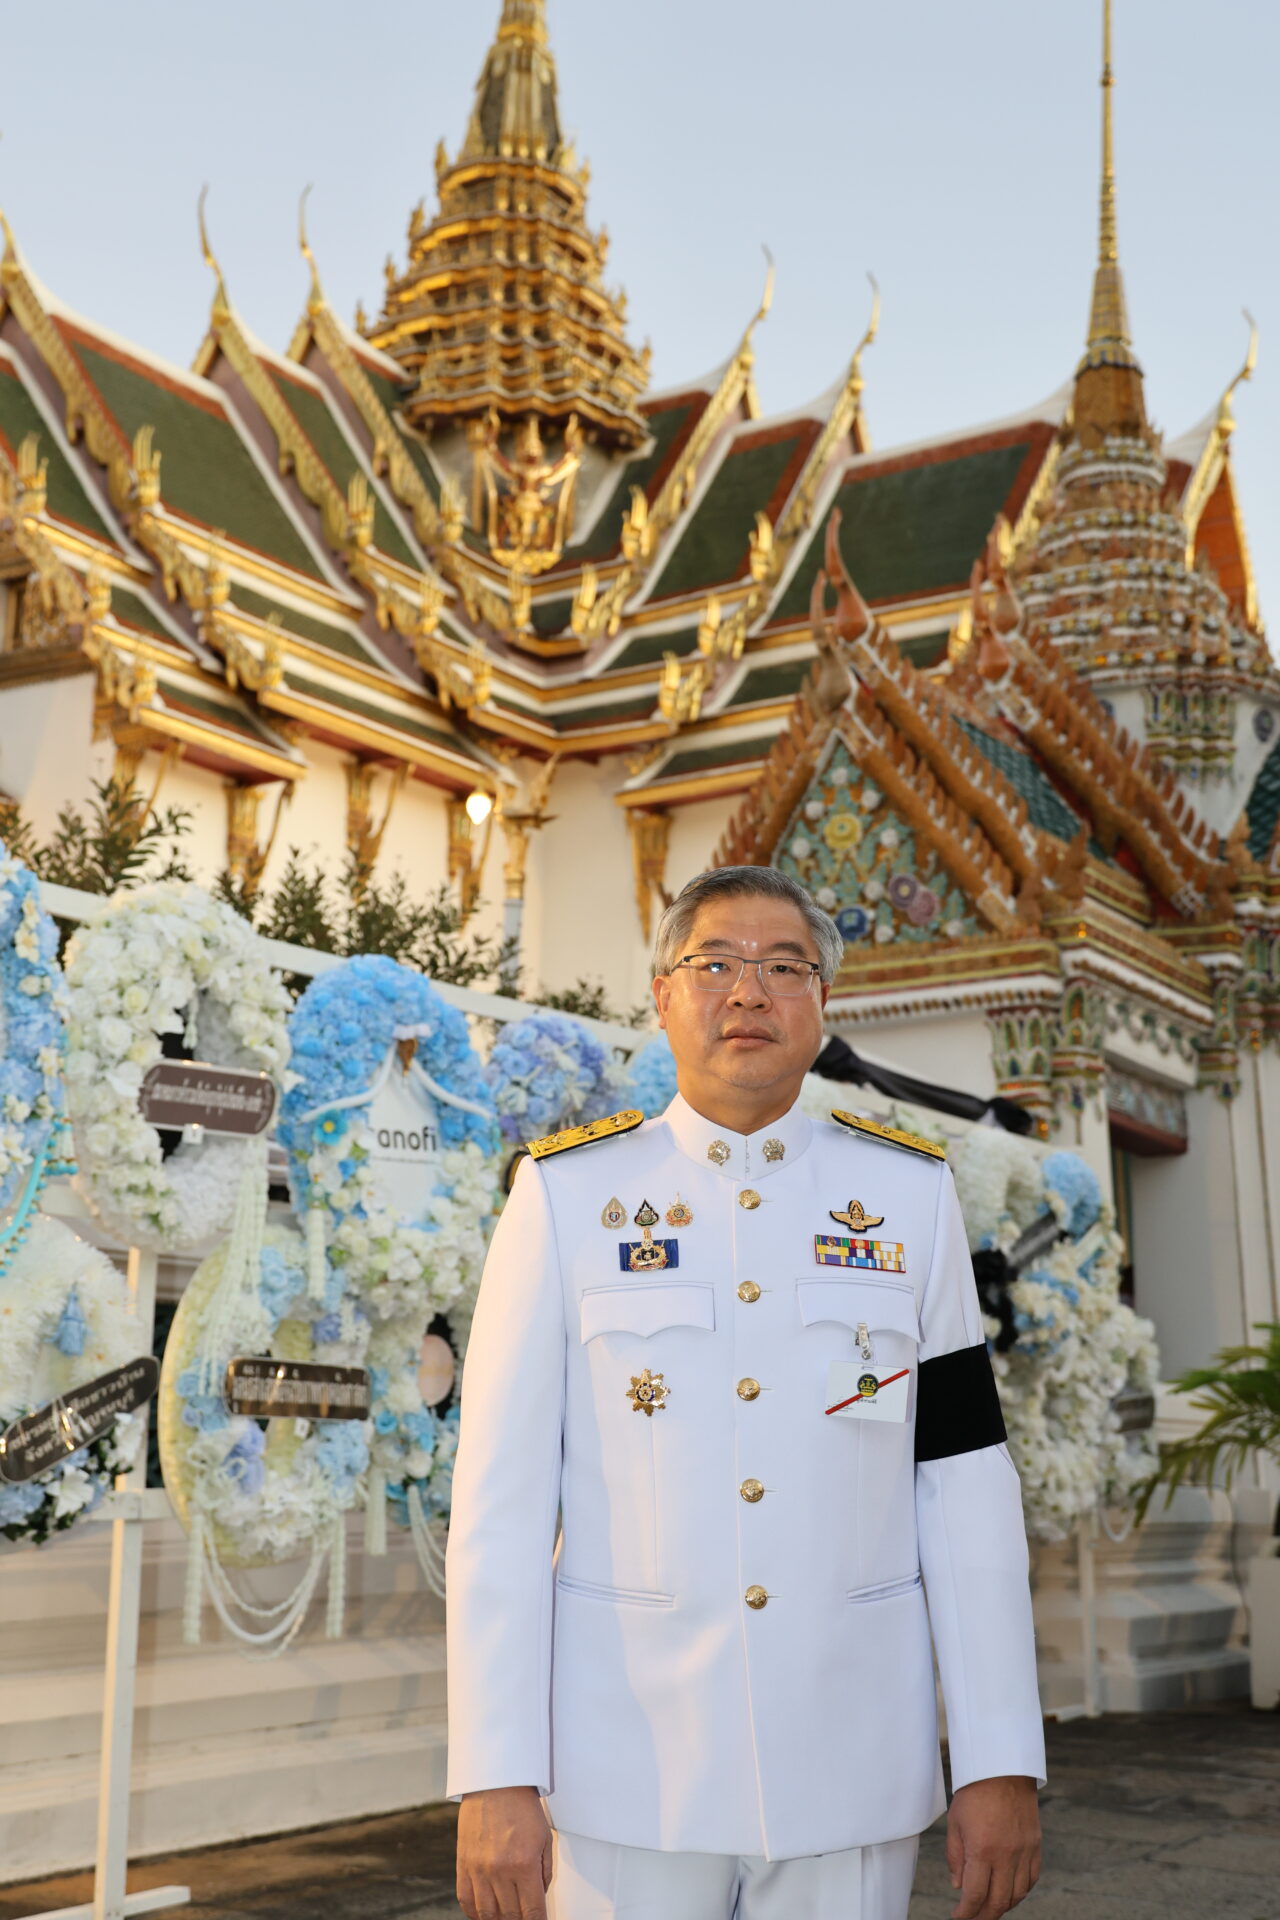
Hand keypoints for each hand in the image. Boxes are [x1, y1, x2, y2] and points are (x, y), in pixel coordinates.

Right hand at [457, 1786, 552, 1919]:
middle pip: (510, 1917)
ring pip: (487, 1914)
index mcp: (524, 1865)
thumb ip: (545, 1873)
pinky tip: (484, 1913)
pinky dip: (474, 1913)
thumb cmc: (521, 1806)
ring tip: (506, 1916)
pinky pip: (466, 1901)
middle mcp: (500, 1871)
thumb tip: (539, 1897)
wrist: (495, 1784)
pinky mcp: (463, 1865)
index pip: (532, 1912)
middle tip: (524, 1917)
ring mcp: (479, 1870)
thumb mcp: (545, 1838)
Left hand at [946, 1775, 1040, 1919]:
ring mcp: (1024, 1852)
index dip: (966, 1912)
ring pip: (1017, 1895)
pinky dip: (1020, 1891)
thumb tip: (959, 1886)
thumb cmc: (974, 1792)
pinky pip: (1031, 1879)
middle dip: (984, 1916)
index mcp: (982, 1850)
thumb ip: (955, 1857)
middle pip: (998, 1902)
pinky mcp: (1035, 1846)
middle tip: (973, 1917)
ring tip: (990, 1907)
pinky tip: (1010, 1891)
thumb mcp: (954, 1822)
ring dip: (1003, 1906)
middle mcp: (1006, 1855)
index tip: (958, 1917)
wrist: (1003, 1768)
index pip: (975, 1895)